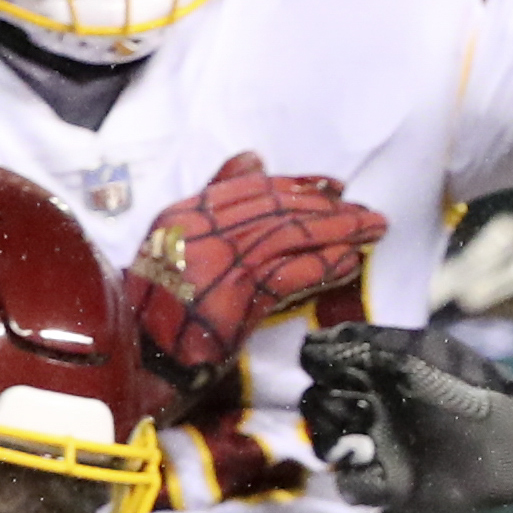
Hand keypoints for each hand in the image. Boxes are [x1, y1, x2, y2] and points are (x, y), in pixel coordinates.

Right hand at [129, 153, 387, 401]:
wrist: (141, 354)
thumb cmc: (160, 302)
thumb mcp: (176, 240)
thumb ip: (214, 199)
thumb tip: (255, 158)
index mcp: (186, 212)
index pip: (254, 188)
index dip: (300, 186)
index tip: (335, 188)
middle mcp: (201, 231)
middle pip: (278, 209)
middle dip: (329, 209)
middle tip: (367, 213)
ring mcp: (217, 263)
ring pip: (290, 237)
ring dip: (337, 233)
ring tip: (371, 231)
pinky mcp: (234, 299)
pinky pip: (288, 275)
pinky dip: (321, 267)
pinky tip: (348, 263)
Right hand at [298, 324, 512, 512]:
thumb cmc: (471, 383)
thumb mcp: (421, 349)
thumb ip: (369, 340)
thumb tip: (315, 343)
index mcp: (374, 373)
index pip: (318, 367)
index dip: (318, 365)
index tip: (334, 365)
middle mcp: (370, 409)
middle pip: (315, 406)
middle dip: (324, 405)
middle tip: (358, 407)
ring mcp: (378, 448)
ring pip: (326, 445)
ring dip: (331, 438)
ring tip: (363, 436)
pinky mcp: (391, 487)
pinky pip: (351, 486)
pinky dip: (353, 478)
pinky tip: (373, 464)